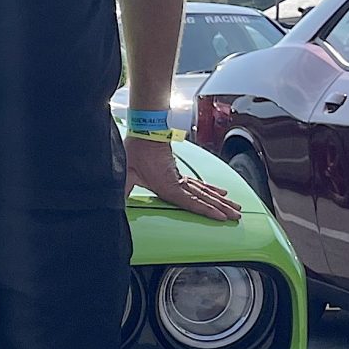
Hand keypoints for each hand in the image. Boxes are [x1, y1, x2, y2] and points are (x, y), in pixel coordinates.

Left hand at [124, 135, 242, 221]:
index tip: (221, 217)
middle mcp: (178, 182)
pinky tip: (221, 193)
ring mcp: (180, 177)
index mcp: (168, 185)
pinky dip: (212, 189)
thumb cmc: (135, 151)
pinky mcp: (179, 172)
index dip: (207, 210)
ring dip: (221, 200)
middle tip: (236, 217)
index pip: (191, 202)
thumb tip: (112, 202)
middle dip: (221, 208)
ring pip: (205, 191)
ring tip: (236, 208)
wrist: (144, 131)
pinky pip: (199, 183)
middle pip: (204, 198)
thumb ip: (121, 189)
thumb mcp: (126, 172)